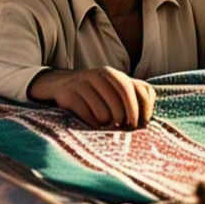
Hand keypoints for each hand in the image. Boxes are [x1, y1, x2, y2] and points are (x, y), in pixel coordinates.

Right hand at [28, 67, 155, 129]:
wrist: (59, 84)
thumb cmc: (95, 93)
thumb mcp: (114, 90)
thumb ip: (134, 97)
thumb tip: (146, 121)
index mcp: (114, 74)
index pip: (137, 89)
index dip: (142, 109)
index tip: (140, 123)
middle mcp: (99, 75)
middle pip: (121, 101)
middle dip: (126, 119)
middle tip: (124, 129)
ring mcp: (82, 83)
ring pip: (104, 112)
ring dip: (106, 124)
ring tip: (105, 124)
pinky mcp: (68, 95)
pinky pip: (86, 117)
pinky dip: (92, 125)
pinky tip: (92, 124)